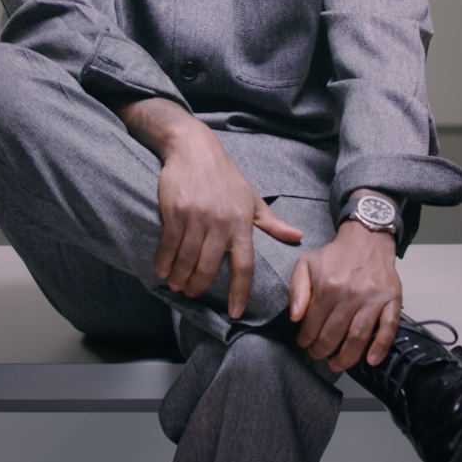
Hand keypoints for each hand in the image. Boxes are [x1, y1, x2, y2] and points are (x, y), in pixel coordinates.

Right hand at [111, 98, 303, 317]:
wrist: (194, 149)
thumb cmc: (225, 176)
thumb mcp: (251, 197)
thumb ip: (272, 222)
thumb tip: (297, 237)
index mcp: (242, 222)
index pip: (245, 265)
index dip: (240, 291)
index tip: (235, 312)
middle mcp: (221, 221)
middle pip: (210, 267)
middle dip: (200, 287)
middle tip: (193, 296)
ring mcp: (197, 216)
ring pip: (188, 259)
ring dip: (181, 278)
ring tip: (178, 287)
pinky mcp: (176, 210)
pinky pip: (170, 244)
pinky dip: (165, 262)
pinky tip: (163, 272)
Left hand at [288, 209, 401, 372]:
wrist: (367, 240)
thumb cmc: (335, 256)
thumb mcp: (305, 264)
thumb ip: (296, 290)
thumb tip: (295, 317)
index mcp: (328, 286)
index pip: (313, 324)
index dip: (305, 339)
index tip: (304, 343)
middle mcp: (351, 295)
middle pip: (334, 335)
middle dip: (322, 350)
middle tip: (318, 354)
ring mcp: (373, 299)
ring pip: (359, 337)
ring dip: (346, 357)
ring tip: (337, 364)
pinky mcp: (392, 300)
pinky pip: (389, 328)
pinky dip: (380, 348)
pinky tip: (370, 360)